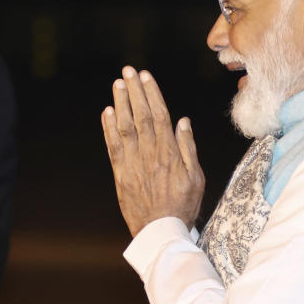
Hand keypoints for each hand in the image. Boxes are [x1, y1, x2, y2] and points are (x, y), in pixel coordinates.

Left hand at [101, 66, 204, 236]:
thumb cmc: (183, 205)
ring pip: (125, 127)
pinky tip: (107, 112)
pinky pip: (113, 146)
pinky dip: (109, 128)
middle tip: (128, 71)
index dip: (152, 94)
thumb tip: (183, 121)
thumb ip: (188, 148)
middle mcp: (150, 153)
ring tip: (117, 84)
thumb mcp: (196, 177)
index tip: (146, 77)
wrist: (160, 232)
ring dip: (121, 103)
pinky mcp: (120, 174)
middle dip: (134, 91)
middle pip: (140, 115)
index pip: (159, 115)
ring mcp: (133, 163)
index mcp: (170, 152)